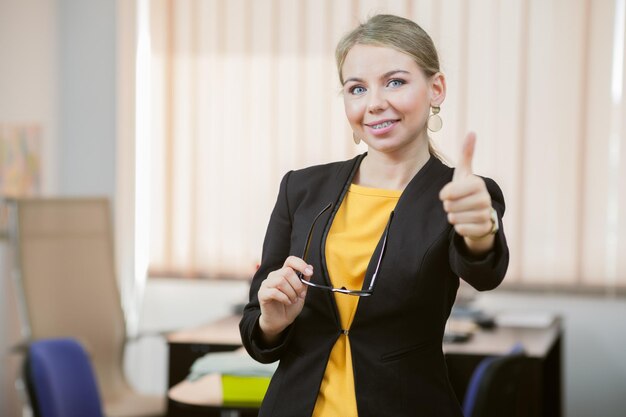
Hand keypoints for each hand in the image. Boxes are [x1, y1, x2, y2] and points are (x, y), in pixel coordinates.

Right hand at [257, 256, 311, 344]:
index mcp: (283, 273)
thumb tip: (310, 267)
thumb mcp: (301, 292)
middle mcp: (274, 276)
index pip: (290, 260)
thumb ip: (304, 280)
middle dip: (297, 284)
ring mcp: (266, 284)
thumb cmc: (290, 305)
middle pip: (287, 271)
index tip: (309, 272)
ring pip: (281, 281)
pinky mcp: (262, 294)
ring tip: (293, 300)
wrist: (280, 320)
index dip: (300, 264)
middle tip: (300, 294)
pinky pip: (274, 292)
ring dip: (291, 292)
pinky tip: (287, 302)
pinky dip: (284, 298)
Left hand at [439, 132, 494, 253]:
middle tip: (458, 203)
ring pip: (454, 219)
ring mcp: (485, 215)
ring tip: (462, 212)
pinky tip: (466, 222)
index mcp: (477, 184)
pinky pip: (460, 230)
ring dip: (453, 216)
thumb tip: (472, 133)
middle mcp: (484, 199)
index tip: (448, 194)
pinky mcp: (484, 229)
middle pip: (449, 206)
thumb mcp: (464, 173)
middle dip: (449, 206)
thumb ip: (466, 154)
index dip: (445, 195)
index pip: (448, 193)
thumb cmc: (467, 191)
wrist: (480, 214)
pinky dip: (459, 227)